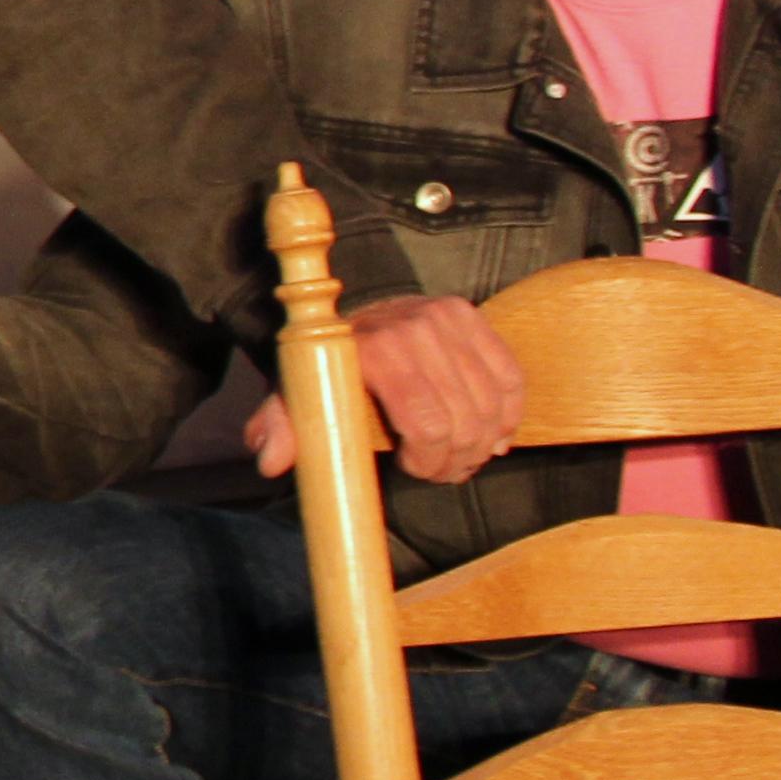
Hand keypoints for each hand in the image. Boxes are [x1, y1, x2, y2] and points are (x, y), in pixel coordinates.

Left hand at [246, 293, 522, 483]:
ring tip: (466, 458)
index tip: (413, 470)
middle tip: (444, 473)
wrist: (349, 307)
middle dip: (457, 460)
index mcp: (371, 352)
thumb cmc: (327, 364)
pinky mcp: (469, 314)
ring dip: (485, 443)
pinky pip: (509, 376)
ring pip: (491, 403)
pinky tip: (496, 435)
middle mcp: (412, 329)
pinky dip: (509, 413)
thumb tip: (270, 463)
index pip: (426, 424)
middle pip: (463, 420)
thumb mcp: (296, 392)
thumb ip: (283, 427)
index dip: (429, 461)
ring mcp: (445, 318)